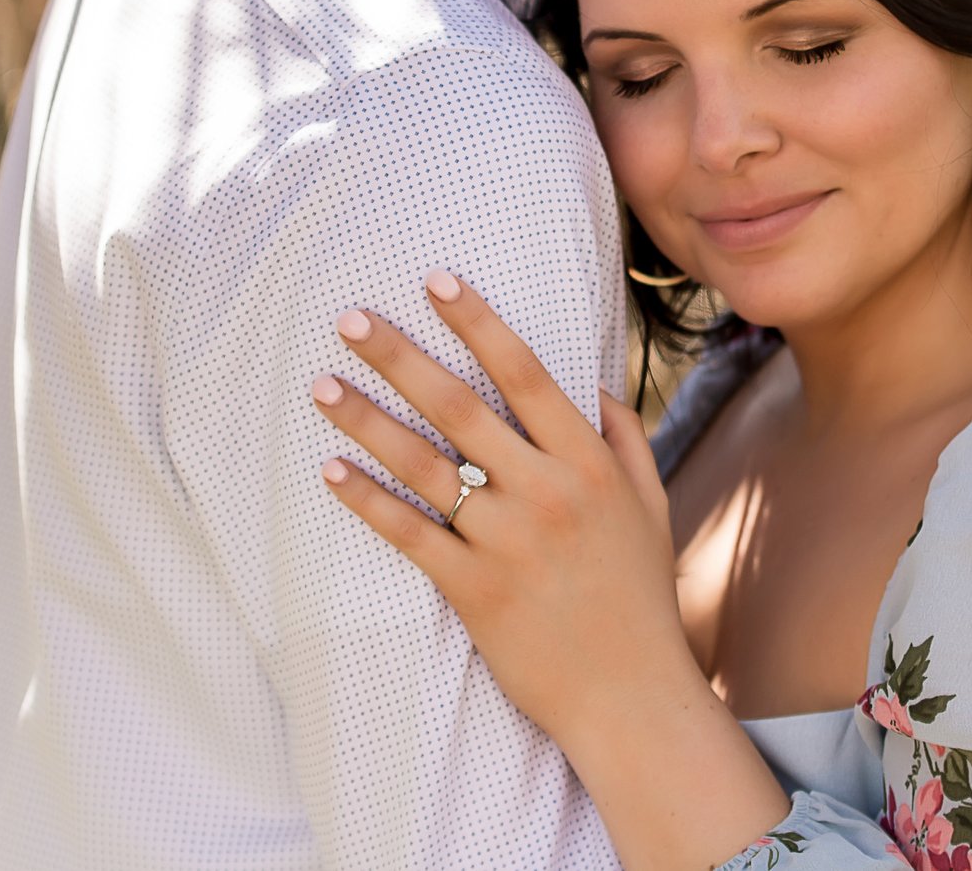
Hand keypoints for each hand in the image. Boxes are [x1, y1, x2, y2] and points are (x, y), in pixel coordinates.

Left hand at [312, 271, 679, 742]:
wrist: (632, 694)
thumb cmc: (640, 596)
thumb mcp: (650, 505)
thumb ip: (623, 438)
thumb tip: (590, 384)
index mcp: (588, 460)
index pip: (526, 371)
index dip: (478, 320)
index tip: (435, 278)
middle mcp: (546, 490)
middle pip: (460, 406)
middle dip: (400, 355)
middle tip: (348, 318)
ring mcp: (508, 540)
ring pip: (425, 464)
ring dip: (368, 419)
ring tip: (321, 384)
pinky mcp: (475, 590)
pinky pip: (410, 534)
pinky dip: (368, 500)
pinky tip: (331, 470)